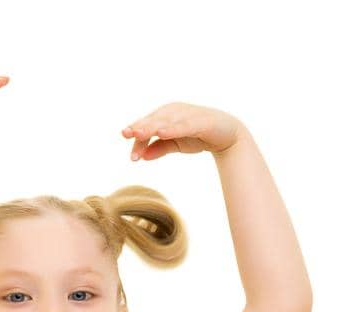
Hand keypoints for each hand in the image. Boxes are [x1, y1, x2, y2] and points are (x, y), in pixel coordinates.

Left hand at [121, 103, 240, 159]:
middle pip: (153, 121)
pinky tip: (163, 132)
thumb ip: (159, 148)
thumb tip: (142, 157)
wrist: (227, 134)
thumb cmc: (198, 136)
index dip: (137, 140)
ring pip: (166, 120)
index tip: (131, 157)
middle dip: (140, 128)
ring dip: (152, 126)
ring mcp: (187, 114)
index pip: (147, 127)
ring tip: (139, 132)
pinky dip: (173, 128)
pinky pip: (184, 125)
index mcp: (165, 116)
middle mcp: (174, 111)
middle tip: (126, 134)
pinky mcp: (200, 120)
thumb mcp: (175, 144)